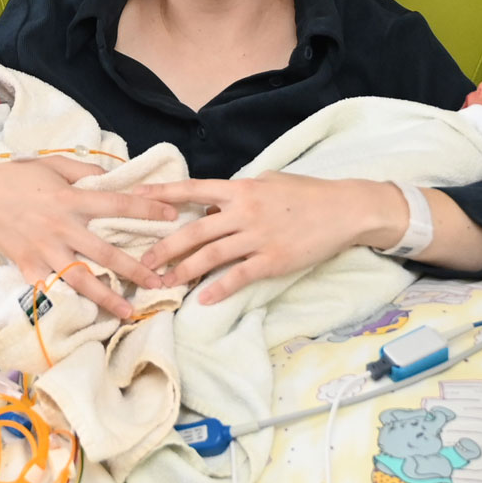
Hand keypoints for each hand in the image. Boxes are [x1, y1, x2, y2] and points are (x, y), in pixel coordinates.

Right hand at [0, 157, 178, 319]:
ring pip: (82, 278)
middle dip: (136, 270)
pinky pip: (53, 287)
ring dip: (108, 297)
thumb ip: (85, 172)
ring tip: (129, 313)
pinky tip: (89, 316)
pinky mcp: (28, 267)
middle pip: (106, 252)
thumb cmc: (17, 177)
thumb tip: (113, 177)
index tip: (173, 218)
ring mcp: (45, 250)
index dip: (147, 211)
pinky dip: (71, 302)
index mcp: (71, 198)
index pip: (117, 205)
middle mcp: (62, 227)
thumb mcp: (53, 165)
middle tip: (161, 282)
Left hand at [143, 174, 398, 307]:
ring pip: (211, 256)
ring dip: (183, 271)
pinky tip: (203, 299)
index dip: (163, 194)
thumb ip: (237, 195)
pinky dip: (219, 288)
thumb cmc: (306, 193)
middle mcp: (244, 211)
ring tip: (164, 283)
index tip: (136, 200)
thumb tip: (210, 209)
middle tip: (142, 263)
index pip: (193, 190)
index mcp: (240, 189)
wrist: (345, 209)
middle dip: (164, 247)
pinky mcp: (274, 260)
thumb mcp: (268, 183)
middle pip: (194, 230)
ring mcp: (259, 237)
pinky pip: (239, 276)